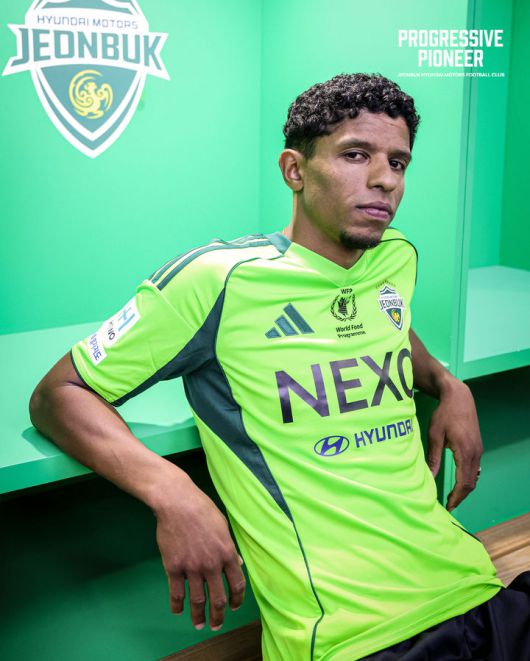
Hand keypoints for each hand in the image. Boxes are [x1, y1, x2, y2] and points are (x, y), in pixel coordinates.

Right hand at [154, 486, 245, 630]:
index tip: (235, 606)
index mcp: (227, 552)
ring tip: (200, 625)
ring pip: (197, 600)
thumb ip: (230, 548)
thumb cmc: (202, 509)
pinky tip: (178, 611)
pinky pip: (176, 592)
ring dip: (199, 616)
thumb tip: (238, 564)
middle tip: (217, 624)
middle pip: (218, 598)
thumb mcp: (223, 526)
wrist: (177, 503)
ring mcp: (192, 567)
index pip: (237, 583)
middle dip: (219, 615)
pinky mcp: (174, 567)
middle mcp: (211, 564)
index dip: (237, 598)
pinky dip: (177, 605)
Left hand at [426, 377, 482, 511]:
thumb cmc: (444, 414)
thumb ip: (433, 457)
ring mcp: (478, 450)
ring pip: (474, 476)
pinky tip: (459, 482)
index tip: (449, 507)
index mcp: (465, 452)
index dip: (457, 497)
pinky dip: (468, 478)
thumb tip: (430, 477)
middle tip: (450, 506)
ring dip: (465, 489)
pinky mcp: (477, 447)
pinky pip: (475, 468)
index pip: (464, 482)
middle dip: (461, 496)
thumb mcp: (434, 435)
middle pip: (471, 483)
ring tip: (452, 497)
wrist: (459, 398)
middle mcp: (475, 453)